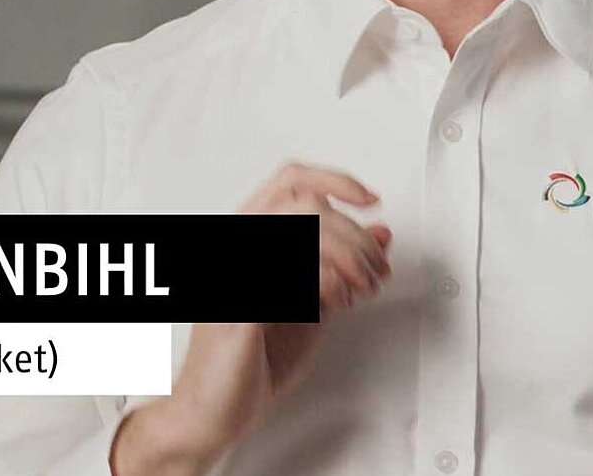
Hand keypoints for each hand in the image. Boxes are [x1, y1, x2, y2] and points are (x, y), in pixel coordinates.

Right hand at [110, 162, 392, 471]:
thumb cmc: (252, 360)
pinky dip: (333, 283)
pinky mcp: (240, 310)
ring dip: (352, 258)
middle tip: (377, 269)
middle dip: (358, 235)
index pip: (291, 180)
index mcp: (246, 236)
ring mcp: (234, 275)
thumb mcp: (312, 303)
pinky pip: (300, 275)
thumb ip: (341, 266)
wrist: (212, 413)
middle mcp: (233, 246)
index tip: (370, 200)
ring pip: (307, 231)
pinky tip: (339, 304)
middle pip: (308, 204)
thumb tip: (380, 233)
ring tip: (364, 288)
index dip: (336, 181)